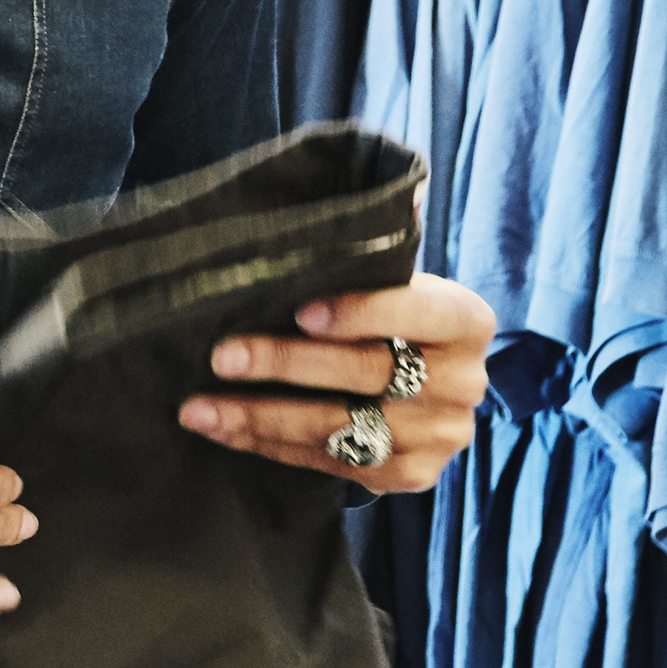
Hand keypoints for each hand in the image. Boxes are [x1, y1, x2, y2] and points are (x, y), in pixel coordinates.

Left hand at [183, 270, 491, 495]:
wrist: (420, 388)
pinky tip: (224, 430)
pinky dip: (270, 446)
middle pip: (368, 373)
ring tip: (199, 408)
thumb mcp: (394, 279)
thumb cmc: (389, 317)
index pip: (416, 313)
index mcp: (467, 320)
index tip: (298, 311)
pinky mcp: (409, 475)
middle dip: (287, 364)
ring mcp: (440, 436)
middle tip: (222, 355)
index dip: (360, 312)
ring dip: (261, 417)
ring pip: (341, 427)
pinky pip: (330, 464)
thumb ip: (379, 248)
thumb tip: (393, 191)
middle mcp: (463, 382)